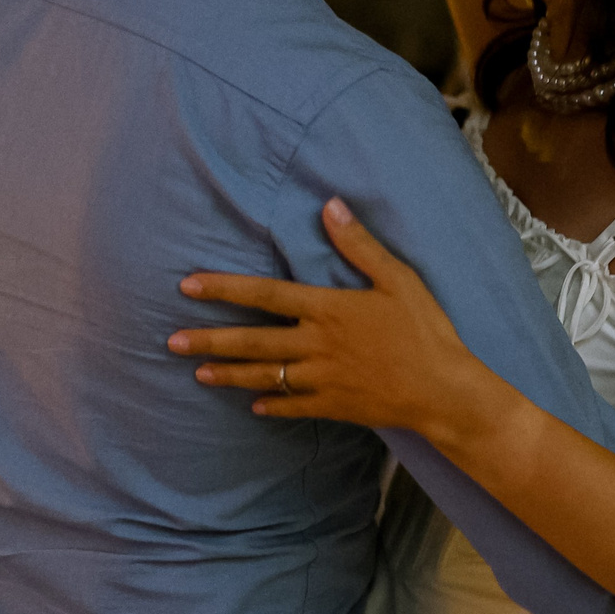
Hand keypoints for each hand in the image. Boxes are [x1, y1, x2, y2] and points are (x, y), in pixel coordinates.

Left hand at [168, 197, 494, 431]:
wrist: (443, 391)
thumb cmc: (425, 330)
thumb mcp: (398, 279)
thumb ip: (359, 244)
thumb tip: (330, 206)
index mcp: (328, 309)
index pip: (264, 295)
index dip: (224, 289)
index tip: (188, 287)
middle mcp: (316, 345)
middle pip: (253, 341)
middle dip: (209, 341)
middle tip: (171, 343)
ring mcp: (323, 379)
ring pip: (265, 375)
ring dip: (230, 375)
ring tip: (199, 374)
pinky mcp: (336, 406)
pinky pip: (295, 406)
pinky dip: (273, 405)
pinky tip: (255, 407)